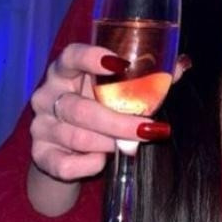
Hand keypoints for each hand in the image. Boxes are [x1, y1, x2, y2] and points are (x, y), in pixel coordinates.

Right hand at [29, 43, 191, 182]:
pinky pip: (64, 164)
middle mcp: (48, 95)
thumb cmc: (97, 106)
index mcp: (65, 70)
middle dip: (118, 121)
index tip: (120, 64)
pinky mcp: (40, 154)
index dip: (91, 58)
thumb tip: (181, 65)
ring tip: (130, 146)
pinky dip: (88, 165)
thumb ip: (146, 78)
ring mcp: (41, 125)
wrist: (67, 147)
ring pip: (77, 137)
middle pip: (81, 109)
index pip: (71, 56)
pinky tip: (102, 162)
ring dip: (108, 144)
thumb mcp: (115, 90)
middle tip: (149, 128)